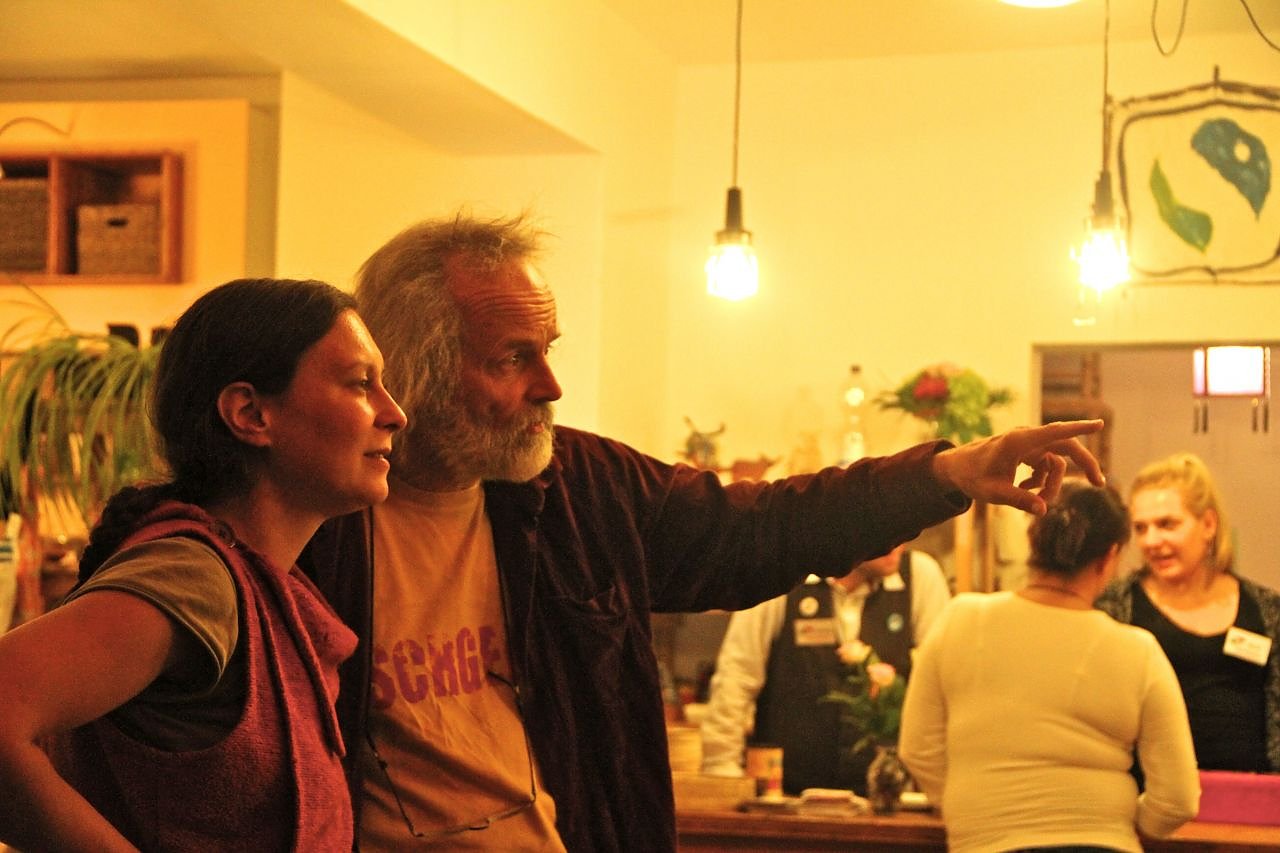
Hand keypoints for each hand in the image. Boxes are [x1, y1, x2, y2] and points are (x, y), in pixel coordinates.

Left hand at [930, 420, 1104, 515]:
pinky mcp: (1027, 451)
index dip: (1078, 428)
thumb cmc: (972, 477)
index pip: (1054, 432)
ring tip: (1038, 501)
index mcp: (1018, 441)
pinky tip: (1025, 489)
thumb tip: (1043, 511)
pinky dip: (1042, 481)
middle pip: (1066, 446)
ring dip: (1052, 484)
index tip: (1099, 424)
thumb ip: (1018, 500)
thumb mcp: (993, 492)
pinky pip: (1046, 466)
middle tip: (1099, 484)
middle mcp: (1026, 438)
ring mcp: (1028, 444)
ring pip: (1056, 463)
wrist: (957, 468)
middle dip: (1084, 464)